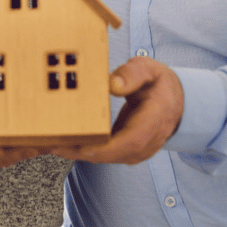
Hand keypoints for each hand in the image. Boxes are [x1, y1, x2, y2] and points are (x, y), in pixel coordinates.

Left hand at [52, 57, 183, 164]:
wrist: (174, 102)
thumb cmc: (158, 83)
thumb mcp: (148, 69)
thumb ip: (132, 74)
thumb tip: (113, 85)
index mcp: (154, 119)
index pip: (130, 141)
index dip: (103, 148)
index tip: (79, 145)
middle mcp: (147, 141)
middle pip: (112, 154)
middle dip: (81, 151)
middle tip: (52, 143)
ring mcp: (138, 150)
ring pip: (106, 157)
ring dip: (79, 153)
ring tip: (52, 142)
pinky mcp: (127, 152)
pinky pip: (105, 154)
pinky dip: (85, 150)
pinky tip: (64, 141)